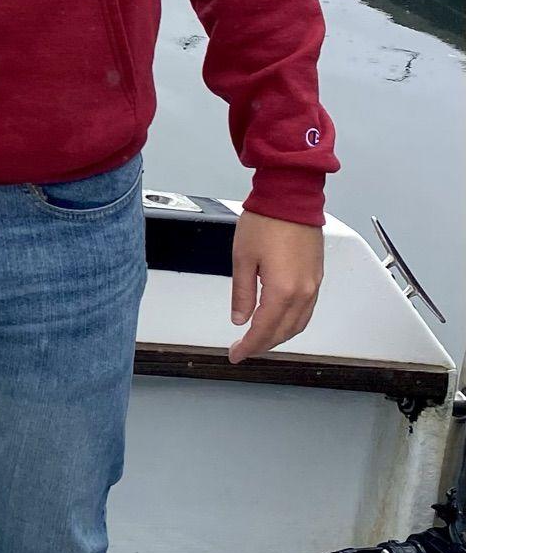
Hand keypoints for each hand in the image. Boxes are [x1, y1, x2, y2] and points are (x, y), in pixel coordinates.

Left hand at [228, 212, 324, 362]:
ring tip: (259, 339)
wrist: (291, 197)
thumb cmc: (266, 221)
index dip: (249, 346)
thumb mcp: (243, 258)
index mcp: (283, 290)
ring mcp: (314, 285)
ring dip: (279, 336)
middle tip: (244, 348)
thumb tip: (240, 318)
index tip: (236, 354)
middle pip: (284, 332)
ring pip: (298, 324)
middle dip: (263, 344)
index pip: (264, 330)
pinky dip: (292, 322)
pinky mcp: (317, 276)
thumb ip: (242, 292)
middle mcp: (304, 292)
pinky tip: (280, 321)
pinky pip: (307, 310)